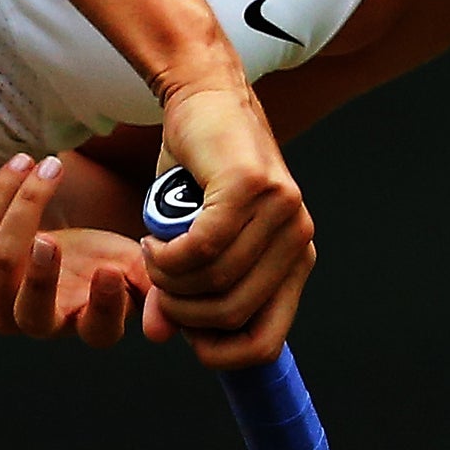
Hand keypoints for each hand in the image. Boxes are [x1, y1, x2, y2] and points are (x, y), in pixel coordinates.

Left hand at [0, 154, 148, 347]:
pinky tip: (22, 164)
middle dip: (40, 278)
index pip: (97, 330)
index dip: (104, 303)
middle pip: (33, 312)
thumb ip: (152, 284)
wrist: (59, 243)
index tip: (110, 269)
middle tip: (49, 240)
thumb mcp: (130, 265)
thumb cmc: (97, 256)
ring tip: (45, 167)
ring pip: (0, 265)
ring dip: (21, 210)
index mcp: (87, 325)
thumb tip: (165, 311)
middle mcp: (39, 325)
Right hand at [140, 79, 315, 369]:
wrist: (206, 96)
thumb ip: (181, 287)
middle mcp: (298, 236)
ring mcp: (280, 210)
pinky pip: (203, 246)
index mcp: (295, 258)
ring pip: (215, 279)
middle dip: (183, 310)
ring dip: (168, 278)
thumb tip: (158, 333)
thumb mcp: (192, 237)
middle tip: (156, 284)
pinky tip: (151, 240)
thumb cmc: (200, 169)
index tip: (186, 336)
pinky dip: (168, 254)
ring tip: (151, 254)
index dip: (221, 352)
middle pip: (233, 311)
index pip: (268, 340)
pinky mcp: (251, 187)